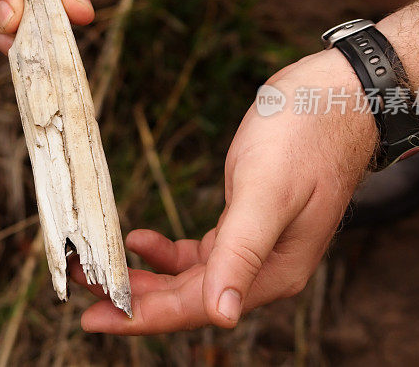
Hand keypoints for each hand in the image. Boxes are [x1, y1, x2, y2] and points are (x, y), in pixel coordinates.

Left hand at [75, 49, 377, 332]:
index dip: (143, 316)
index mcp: (272, 272)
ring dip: (144, 275)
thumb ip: (242, 253)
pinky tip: (138, 239)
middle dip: (133, 297)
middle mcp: (263, 270)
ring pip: (188, 278)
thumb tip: (221, 318)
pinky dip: (165, 252)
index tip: (93, 320)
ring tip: (98, 268)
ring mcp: (254, 250)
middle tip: (82, 290)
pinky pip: (198, 254)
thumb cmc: (305, 137)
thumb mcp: (266, 192)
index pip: (197, 308)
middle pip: (187, 299)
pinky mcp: (245, 226)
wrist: (336, 98)